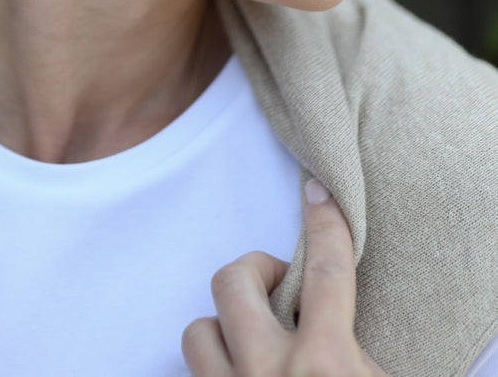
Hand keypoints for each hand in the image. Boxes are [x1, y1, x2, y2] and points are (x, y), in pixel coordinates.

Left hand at [181, 180, 388, 375]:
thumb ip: (360, 355)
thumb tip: (337, 325)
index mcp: (325, 366)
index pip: (326, 275)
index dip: (326, 227)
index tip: (319, 193)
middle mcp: (269, 373)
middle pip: (236, 282)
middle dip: (257, 271)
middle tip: (282, 289)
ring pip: (199, 331)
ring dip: (225, 329)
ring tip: (254, 342)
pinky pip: (192, 374)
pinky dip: (216, 367)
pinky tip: (240, 374)